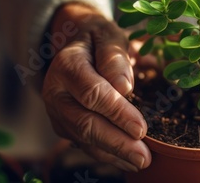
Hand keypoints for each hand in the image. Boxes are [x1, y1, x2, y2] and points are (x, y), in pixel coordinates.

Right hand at [42, 3, 150, 171]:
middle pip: (85, 122)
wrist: (76, 44)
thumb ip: (114, 56)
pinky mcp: (62, 124)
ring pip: (83, 138)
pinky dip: (105, 155)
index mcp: (67, 64)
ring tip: (140, 162)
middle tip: (144, 156)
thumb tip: (123, 85)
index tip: (141, 128)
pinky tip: (126, 161)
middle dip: (116, 142)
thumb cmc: (98, 39)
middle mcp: (56, 90)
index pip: (92, 93)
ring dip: (113, 153)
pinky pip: (83, 144)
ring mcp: (56, 110)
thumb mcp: (109, 35)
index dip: (117, 112)